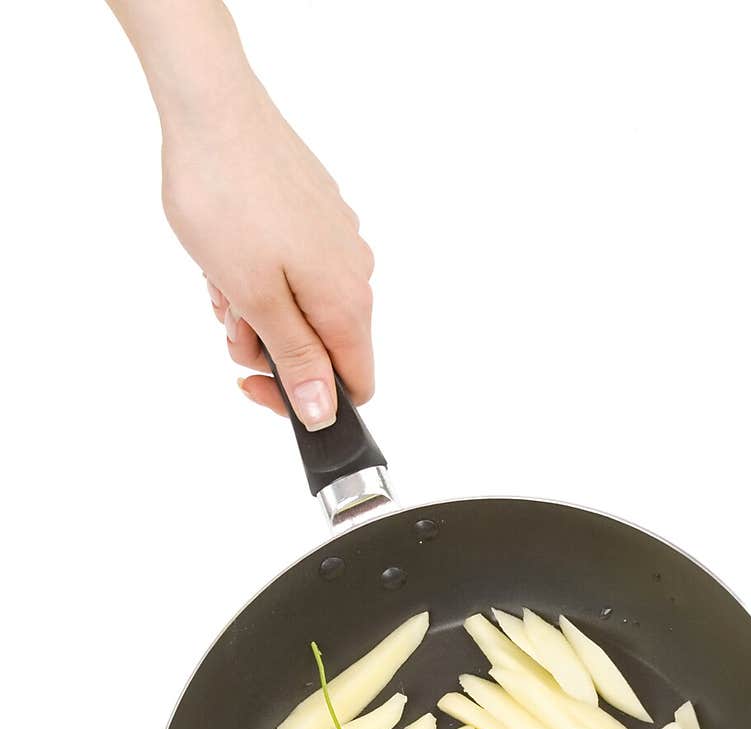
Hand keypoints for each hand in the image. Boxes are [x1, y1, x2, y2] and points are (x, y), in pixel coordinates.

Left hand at [161, 74, 373, 428]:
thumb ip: (297, 361)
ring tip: (220, 279)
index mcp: (348, 302)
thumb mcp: (257, 300)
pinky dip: (261, 274)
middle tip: (228, 323)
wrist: (211, 108)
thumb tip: (325, 413)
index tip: (258, 386)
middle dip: (271, 350)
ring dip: (258, 311)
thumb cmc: (227, 199)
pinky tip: (228, 253)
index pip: (355, 386)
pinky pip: (295, 270)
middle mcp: (355, 272)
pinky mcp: (317, 214)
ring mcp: (338, 240)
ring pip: (303, 309)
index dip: (308, 402)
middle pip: (324, 349)